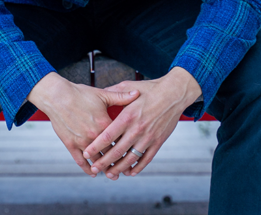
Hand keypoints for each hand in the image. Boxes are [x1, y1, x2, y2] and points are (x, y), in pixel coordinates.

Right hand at [26, 72, 139, 175]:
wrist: (56, 96)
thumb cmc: (79, 93)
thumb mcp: (102, 94)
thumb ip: (121, 96)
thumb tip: (137, 93)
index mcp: (105, 123)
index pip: (121, 141)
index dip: (129, 149)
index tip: (134, 154)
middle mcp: (94, 135)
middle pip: (110, 154)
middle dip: (119, 163)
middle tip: (126, 169)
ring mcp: (81, 141)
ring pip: (96, 160)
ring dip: (104, 168)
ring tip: (112, 174)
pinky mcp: (70, 144)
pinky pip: (80, 161)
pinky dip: (87, 169)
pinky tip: (93, 173)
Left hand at [82, 67, 202, 179]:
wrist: (174, 93)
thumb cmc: (150, 89)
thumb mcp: (129, 86)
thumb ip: (114, 92)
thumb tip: (100, 91)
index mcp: (128, 116)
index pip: (108, 136)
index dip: (96, 146)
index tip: (86, 153)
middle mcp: (137, 129)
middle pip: (117, 151)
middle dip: (104, 162)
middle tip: (94, 168)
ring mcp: (148, 137)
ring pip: (131, 158)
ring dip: (119, 168)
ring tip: (110, 173)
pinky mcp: (158, 142)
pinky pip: (146, 159)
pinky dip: (138, 167)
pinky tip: (130, 172)